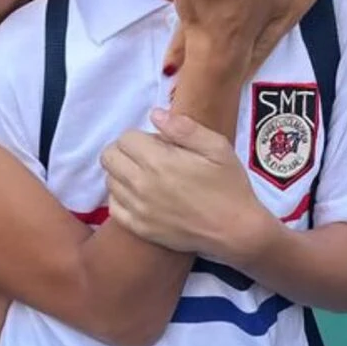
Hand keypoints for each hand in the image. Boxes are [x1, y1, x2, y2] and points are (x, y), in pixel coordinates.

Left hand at [101, 108, 277, 261]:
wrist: (237, 231)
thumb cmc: (229, 185)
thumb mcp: (216, 147)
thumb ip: (183, 127)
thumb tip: (155, 115)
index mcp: (158, 161)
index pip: (125, 138)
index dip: (141, 137)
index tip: (158, 144)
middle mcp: (141, 185)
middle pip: (109, 157)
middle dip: (125, 151)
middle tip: (147, 156)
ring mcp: (138, 209)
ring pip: (109, 180)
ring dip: (123, 173)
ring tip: (147, 176)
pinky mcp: (139, 228)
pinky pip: (113, 206)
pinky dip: (122, 197)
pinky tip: (141, 196)